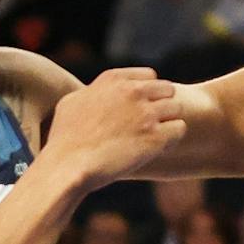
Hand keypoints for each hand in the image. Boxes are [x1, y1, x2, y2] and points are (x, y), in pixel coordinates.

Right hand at [40, 67, 186, 189]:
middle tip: (150, 124)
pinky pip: (179, 129)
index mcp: (114, 80)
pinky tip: (158, 147)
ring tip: (153, 137)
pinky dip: (172, 138)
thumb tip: (100, 91)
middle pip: (167, 90)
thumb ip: (94, 91)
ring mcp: (146, 114)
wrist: (66, 167)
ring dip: (168, 122)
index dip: (148, 93)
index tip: (140, 108)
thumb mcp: (72, 102)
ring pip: (176, 108)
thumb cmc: (63, 139)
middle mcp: (133, 92)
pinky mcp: (155, 137)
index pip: (150, 76)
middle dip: (161, 105)